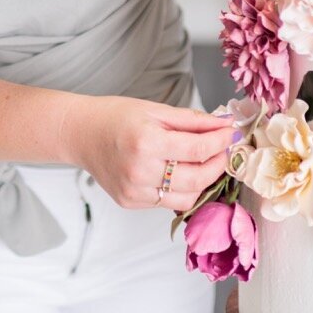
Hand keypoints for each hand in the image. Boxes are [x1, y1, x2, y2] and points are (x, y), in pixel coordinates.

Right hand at [60, 93, 233, 211]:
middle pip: (197, 178)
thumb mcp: (155, 110)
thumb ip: (192, 120)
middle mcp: (140, 171)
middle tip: (223, 150)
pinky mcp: (131, 202)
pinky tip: (179, 172)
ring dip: (203, 181)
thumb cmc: (115, 117)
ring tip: (204, 163)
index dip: (221, 142)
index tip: (231, 133)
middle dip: (218, 164)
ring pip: (187, 198)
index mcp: (146, 142)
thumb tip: (225, 125)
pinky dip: (181, 189)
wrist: (81, 133)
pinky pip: (169, 203)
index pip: (198, 150)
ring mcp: (134, 191)